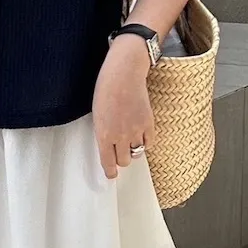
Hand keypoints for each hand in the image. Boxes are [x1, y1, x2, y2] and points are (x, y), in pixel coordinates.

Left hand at [92, 35, 155, 179]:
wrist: (124, 73)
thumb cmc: (105, 89)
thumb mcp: (97, 114)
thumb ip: (103, 132)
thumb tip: (108, 146)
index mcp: (102, 134)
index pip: (107, 162)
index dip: (110, 171)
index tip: (112, 174)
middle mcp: (119, 136)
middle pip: (124, 160)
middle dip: (122, 158)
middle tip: (120, 151)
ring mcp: (136, 131)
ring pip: (137, 153)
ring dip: (133, 150)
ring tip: (130, 140)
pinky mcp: (148, 124)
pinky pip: (149, 143)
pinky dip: (145, 142)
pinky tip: (141, 134)